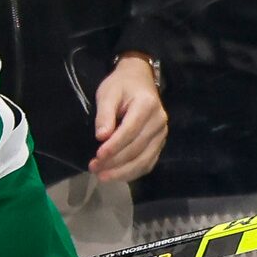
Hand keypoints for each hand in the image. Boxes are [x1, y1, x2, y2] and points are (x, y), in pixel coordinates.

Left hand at [90, 55, 167, 184]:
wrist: (140, 80)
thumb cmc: (121, 85)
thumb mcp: (107, 93)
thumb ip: (104, 114)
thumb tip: (101, 137)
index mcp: (147, 106)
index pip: (130, 131)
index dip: (114, 146)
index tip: (97, 156)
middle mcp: (159, 122)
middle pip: (137, 148)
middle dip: (115, 162)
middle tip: (94, 168)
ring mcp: (162, 134)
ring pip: (144, 160)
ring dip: (123, 172)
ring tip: (103, 176)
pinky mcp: (160, 142)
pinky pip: (149, 162)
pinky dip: (134, 172)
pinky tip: (119, 176)